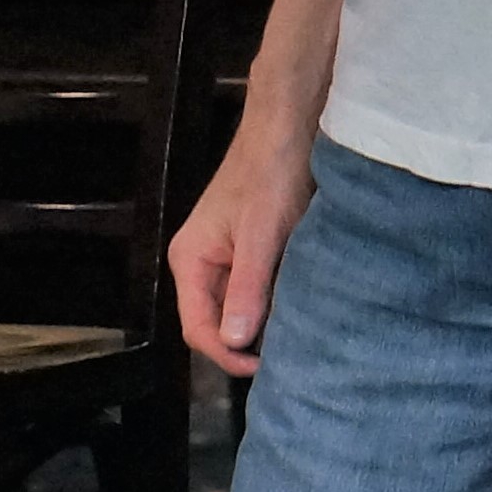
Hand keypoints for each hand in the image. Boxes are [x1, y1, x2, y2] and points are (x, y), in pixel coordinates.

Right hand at [169, 116, 314, 376]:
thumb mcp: (262, 233)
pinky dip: (274, 302)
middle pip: (216, 323)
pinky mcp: (249, 250)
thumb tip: (234, 342)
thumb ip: (246, 287)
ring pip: (238, 308)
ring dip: (263, 324)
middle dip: (246, 343)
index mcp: (190, 260)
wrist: (290, 124)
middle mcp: (201, 263)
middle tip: (289, 356)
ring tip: (298, 337)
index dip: (228, 354)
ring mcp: (225, 257)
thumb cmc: (272, 173)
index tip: (268, 366)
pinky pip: (255, 290)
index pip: (197, 329)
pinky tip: (300, 309)